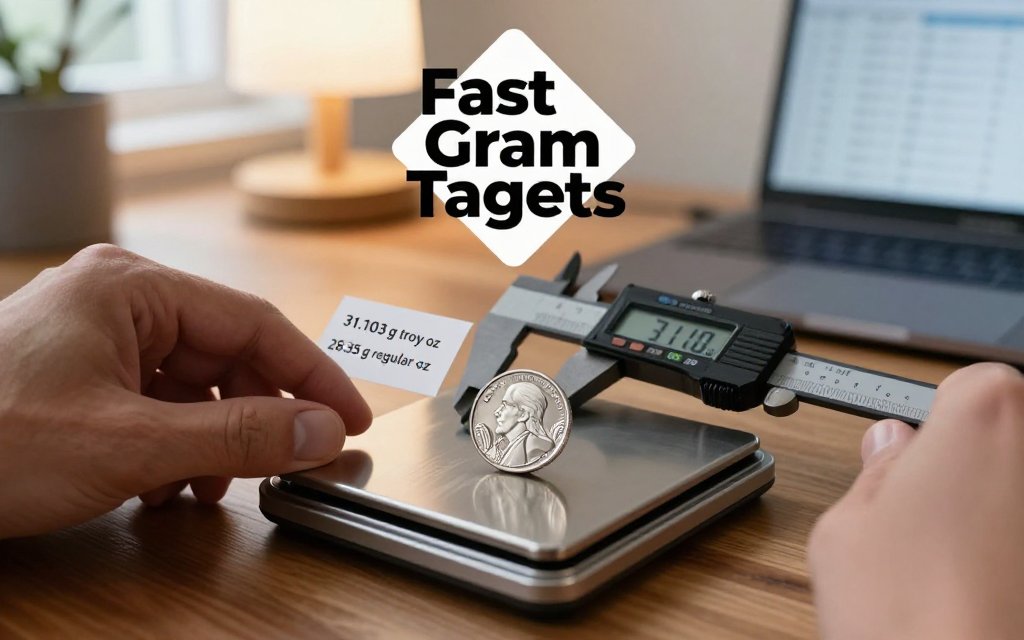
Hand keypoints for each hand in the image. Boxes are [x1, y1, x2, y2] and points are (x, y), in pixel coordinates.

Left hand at [0, 245, 371, 537]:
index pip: (256, 323)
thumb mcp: (130, 445)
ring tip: (206, 488)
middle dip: (257, 417)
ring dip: (213, 441)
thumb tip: (322, 432)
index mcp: (133, 287)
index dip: (313, 375)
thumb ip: (239, 437)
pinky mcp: (78, 376)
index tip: (350, 419)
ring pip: (192, 385)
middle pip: (226, 354)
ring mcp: (95, 338)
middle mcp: (118, 301)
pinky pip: (154, 403)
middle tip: (293, 463)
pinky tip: (161, 487)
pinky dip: (172, 447)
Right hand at [809, 363, 1023, 638]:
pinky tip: (984, 589)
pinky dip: (1008, 553)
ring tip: (949, 564)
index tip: (911, 453)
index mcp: (984, 419)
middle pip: (1007, 432)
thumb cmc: (909, 618)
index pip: (971, 381)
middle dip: (966, 462)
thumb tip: (890, 453)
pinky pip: (1022, 535)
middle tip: (921, 511)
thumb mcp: (846, 528)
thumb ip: (874, 473)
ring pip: (1018, 492)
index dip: (935, 420)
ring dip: (996, 510)